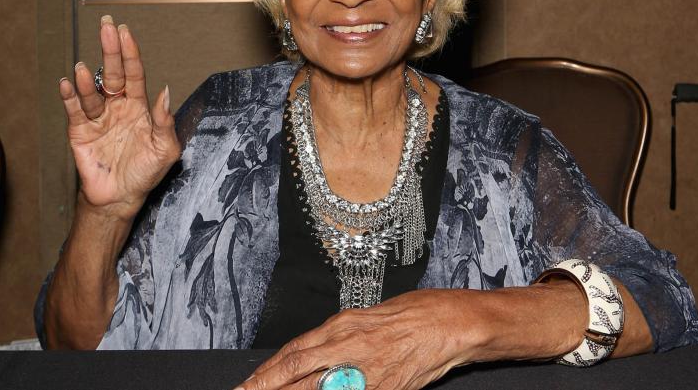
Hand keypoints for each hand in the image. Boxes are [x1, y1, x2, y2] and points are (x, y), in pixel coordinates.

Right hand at [59, 15, 180, 220]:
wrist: (121, 197)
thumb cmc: (145, 173)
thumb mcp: (165, 149)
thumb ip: (165, 122)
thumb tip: (165, 92)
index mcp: (139, 107)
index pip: (134, 74)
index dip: (130, 53)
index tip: (125, 32)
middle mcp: (117, 107)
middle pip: (112, 73)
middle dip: (110, 49)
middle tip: (106, 26)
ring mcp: (98, 118)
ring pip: (92, 92)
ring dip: (88, 79)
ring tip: (84, 68)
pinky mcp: (80, 132)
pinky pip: (74, 110)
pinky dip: (70, 96)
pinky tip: (68, 84)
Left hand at [238, 290, 483, 389]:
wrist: (450, 323)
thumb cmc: (412, 315)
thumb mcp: (365, 318)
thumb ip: (337, 338)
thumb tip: (311, 356)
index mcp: (342, 326)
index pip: (293, 353)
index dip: (267, 373)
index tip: (247, 385)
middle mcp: (348, 347)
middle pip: (296, 372)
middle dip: (267, 387)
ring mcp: (365, 373)